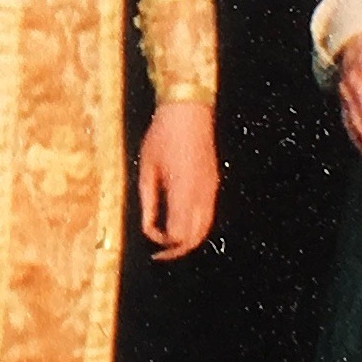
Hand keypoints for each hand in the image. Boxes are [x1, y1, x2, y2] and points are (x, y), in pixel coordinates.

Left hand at [139, 101, 218, 258]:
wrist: (188, 111)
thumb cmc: (162, 136)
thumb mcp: (147, 168)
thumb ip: (148, 201)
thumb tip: (148, 228)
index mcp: (182, 190)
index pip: (177, 234)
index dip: (163, 242)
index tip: (151, 236)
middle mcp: (201, 194)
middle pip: (195, 237)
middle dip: (178, 248)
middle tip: (160, 250)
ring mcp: (210, 188)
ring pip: (205, 228)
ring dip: (188, 238)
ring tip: (170, 238)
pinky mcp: (213, 183)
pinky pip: (208, 214)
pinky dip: (196, 225)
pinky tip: (180, 220)